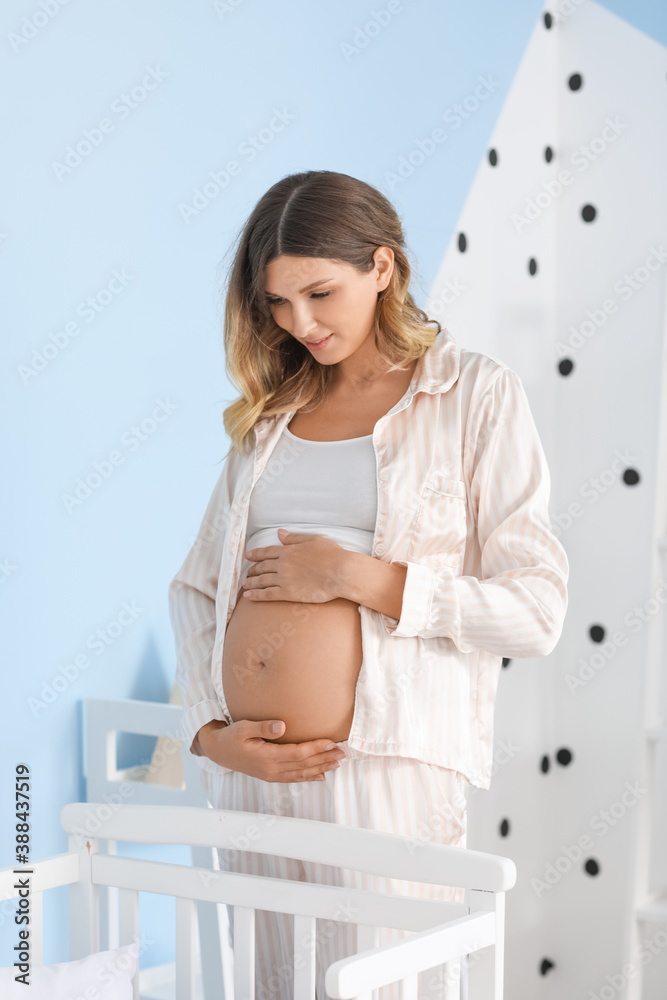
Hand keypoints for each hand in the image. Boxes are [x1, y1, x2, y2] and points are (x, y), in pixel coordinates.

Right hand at [196, 718, 345, 781]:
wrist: (218, 750)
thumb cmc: (231, 736)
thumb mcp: (244, 727)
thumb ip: (263, 727)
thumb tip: (282, 726)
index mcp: (266, 757)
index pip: (297, 754)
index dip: (315, 748)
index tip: (331, 742)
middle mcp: (271, 769)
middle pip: (303, 765)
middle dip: (324, 759)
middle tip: (342, 753)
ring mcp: (271, 774)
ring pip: (301, 773)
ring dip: (320, 768)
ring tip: (337, 763)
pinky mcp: (270, 775)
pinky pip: (293, 778)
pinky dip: (308, 777)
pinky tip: (320, 776)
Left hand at [241, 529, 350, 603]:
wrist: (340, 572)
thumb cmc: (332, 555)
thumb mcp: (313, 540)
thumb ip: (294, 538)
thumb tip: (279, 533)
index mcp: (289, 550)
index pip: (267, 552)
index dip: (256, 554)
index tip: (248, 556)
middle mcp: (283, 564)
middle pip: (262, 566)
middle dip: (253, 569)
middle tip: (247, 572)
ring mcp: (284, 579)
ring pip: (262, 580)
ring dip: (251, 582)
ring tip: (244, 584)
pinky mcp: (288, 593)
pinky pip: (268, 594)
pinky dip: (256, 595)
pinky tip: (248, 596)